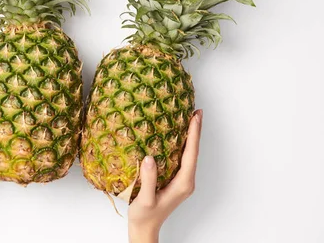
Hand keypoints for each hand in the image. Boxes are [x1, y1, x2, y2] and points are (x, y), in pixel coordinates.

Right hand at [128, 109, 202, 242]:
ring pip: (189, 154)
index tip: (195, 117)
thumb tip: (149, 157)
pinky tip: (176, 137)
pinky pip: (181, 158)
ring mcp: (182, 181)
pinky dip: (182, 145)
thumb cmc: (145, 217)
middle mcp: (186, 181)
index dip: (194, 134)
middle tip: (195, 111)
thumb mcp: (145, 199)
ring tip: (187, 119)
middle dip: (195, 131)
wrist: (145, 229)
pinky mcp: (175, 180)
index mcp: (183, 183)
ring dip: (189, 137)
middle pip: (193, 151)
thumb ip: (148, 179)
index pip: (191, 153)